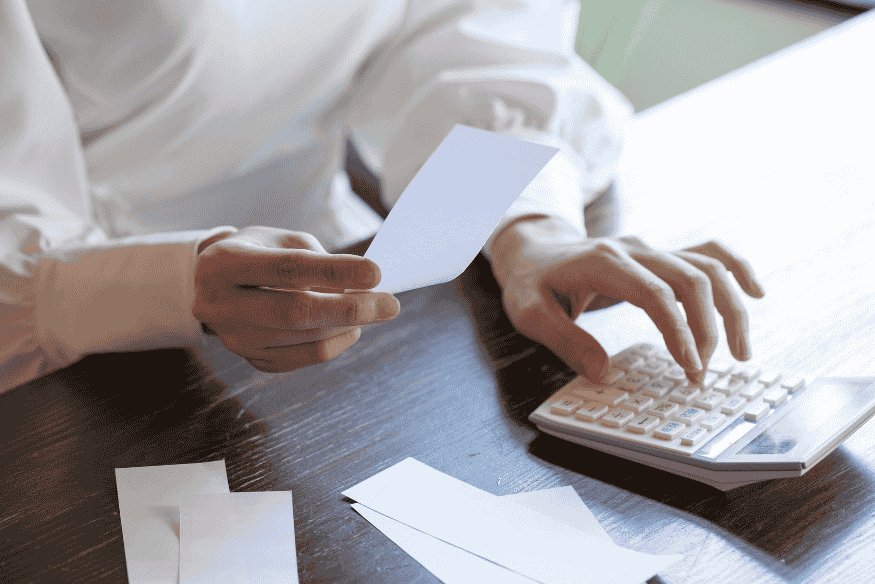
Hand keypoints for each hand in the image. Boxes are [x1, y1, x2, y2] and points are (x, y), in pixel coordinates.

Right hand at [193, 226, 399, 371]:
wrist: (215, 283)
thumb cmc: (258, 253)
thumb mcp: (281, 240)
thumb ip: (317, 260)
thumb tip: (365, 288)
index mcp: (225, 262)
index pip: (286, 269)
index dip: (334, 272)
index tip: (375, 273)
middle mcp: (221, 304)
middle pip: (294, 312)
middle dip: (349, 309)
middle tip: (389, 305)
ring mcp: (234, 337)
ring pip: (303, 339)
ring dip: (347, 325)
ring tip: (371, 309)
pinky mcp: (251, 359)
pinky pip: (304, 358)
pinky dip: (336, 343)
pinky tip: (350, 327)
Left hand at [490, 217, 764, 383]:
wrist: (533, 250)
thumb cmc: (531, 283)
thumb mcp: (529, 313)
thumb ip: (563, 340)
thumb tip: (602, 373)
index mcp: (604, 262)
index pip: (655, 294)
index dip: (678, 331)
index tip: (690, 368)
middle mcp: (635, 249)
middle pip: (691, 279)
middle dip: (707, 330)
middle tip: (703, 375)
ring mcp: (651, 249)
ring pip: (707, 266)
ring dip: (731, 307)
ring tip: (741, 353)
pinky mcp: (659, 255)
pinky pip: (707, 252)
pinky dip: (736, 268)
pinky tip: (756, 292)